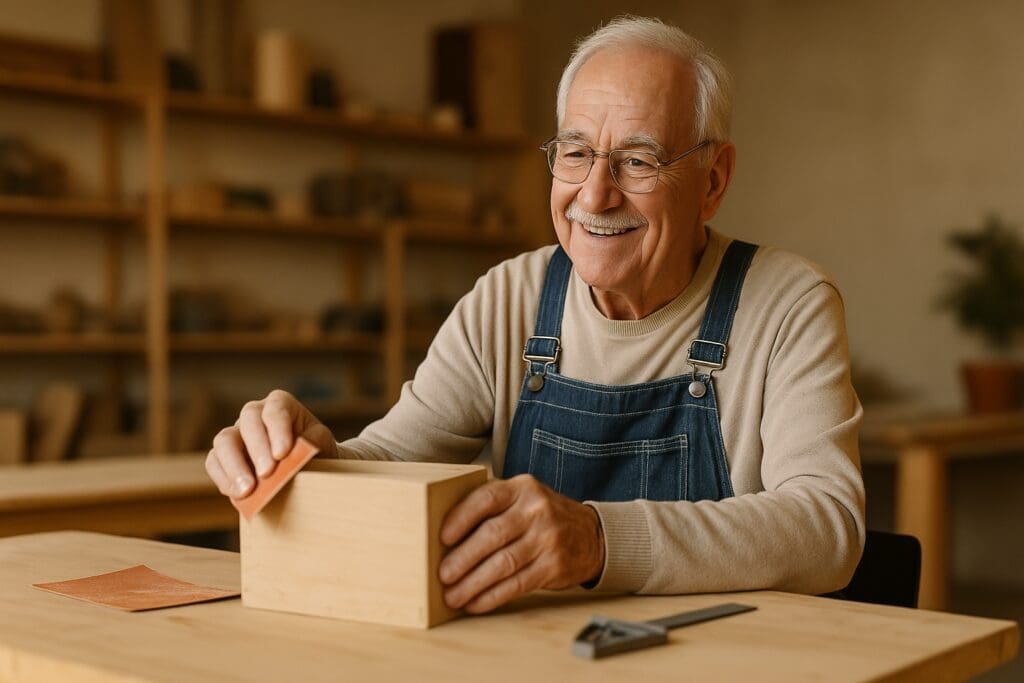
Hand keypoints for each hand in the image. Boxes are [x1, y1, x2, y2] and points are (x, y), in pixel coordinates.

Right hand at [205, 389, 336, 498]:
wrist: (309, 467)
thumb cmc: (316, 451)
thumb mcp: (323, 444)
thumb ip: (315, 442)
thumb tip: (303, 447)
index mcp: (280, 404)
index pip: (276, 409)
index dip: (277, 430)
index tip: (283, 454)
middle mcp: (255, 414)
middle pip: (248, 421)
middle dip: (257, 448)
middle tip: (267, 473)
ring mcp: (237, 433)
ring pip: (224, 440)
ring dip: (234, 466)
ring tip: (247, 490)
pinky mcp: (223, 456)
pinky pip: (214, 462)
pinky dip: (224, 479)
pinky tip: (239, 495)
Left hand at [438, 474, 604, 613]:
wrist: (589, 535)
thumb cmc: (543, 516)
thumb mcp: (522, 499)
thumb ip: (491, 507)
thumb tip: (444, 536)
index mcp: (522, 488)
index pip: (486, 498)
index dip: (461, 518)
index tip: (442, 537)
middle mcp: (536, 511)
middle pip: (492, 534)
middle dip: (463, 558)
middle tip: (442, 574)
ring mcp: (547, 539)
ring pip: (503, 563)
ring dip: (473, 583)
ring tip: (453, 595)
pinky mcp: (553, 566)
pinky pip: (517, 584)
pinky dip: (492, 596)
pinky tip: (476, 602)